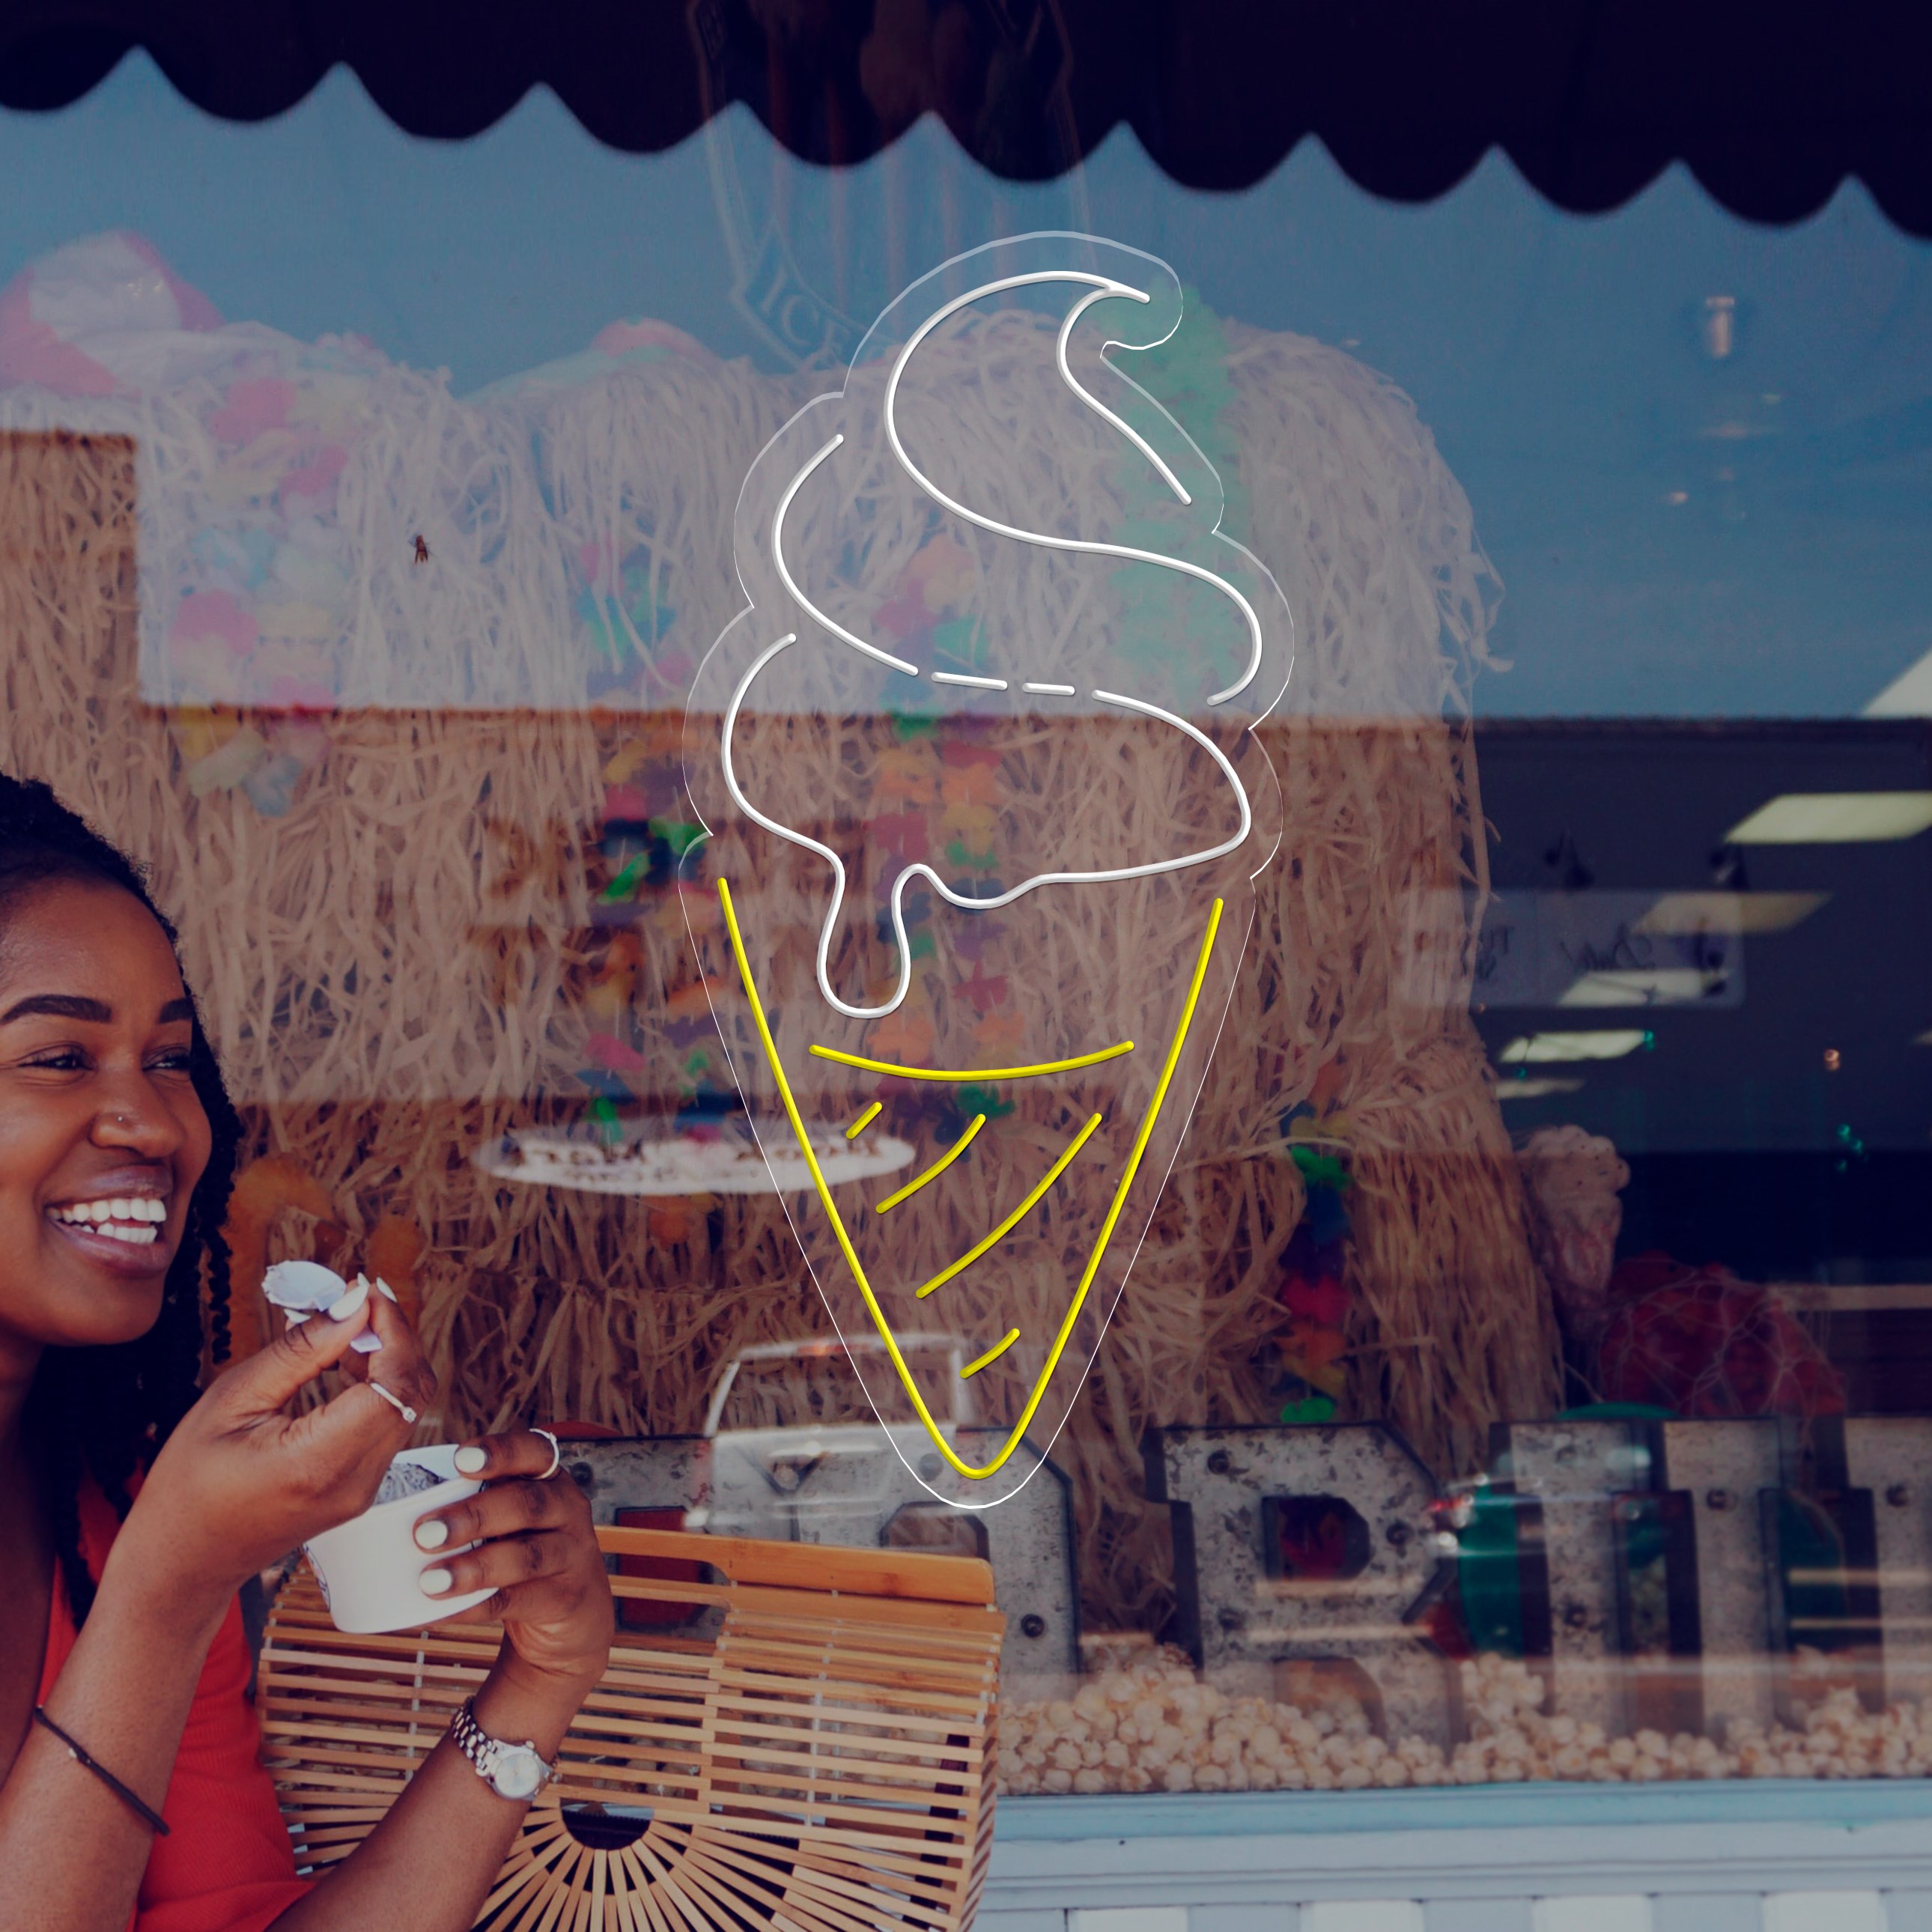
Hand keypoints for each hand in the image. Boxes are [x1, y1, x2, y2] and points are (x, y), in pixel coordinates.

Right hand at [108, 1281, 438, 1614]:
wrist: (181, 1563)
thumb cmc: (189, 1485)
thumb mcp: (232, 1400)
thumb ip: (301, 1351)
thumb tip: (354, 1305)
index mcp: (320, 1462)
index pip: (397, 1383)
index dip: (393, 1328)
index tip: (367, 1290)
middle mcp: (356, 1482)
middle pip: (413, 1393)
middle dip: (395, 1337)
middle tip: (355, 1302)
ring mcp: (364, 1492)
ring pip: (407, 1407)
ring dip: (388, 1361)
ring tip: (339, 1333)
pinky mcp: (361, 1491)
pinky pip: (389, 1426)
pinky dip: (378, 1388)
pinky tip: (342, 1366)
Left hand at [409, 1432, 614, 1691]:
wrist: (573, 1611)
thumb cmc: (518, 1546)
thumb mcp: (510, 1516)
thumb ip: (469, 1500)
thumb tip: (371, 1499)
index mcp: (549, 1478)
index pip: (533, 1452)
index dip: (500, 1452)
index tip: (460, 1460)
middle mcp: (566, 1509)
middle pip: (526, 1504)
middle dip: (473, 1516)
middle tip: (422, 1532)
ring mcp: (570, 1555)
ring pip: (525, 1557)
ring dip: (474, 1567)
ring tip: (429, 1580)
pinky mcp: (562, 1599)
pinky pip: (515, 1602)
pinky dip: (472, 1608)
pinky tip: (437, 1612)